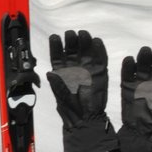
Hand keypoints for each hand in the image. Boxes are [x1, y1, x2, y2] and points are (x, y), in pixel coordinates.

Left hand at [44, 29, 116, 151]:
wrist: (85, 118)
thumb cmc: (70, 107)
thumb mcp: (60, 95)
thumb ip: (57, 83)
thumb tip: (51, 73)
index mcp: (61, 71)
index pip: (57, 55)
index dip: (56, 46)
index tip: (54, 37)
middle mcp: (73, 67)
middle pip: (71, 50)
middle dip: (70, 41)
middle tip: (70, 34)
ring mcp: (87, 68)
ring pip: (85, 51)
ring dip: (83, 42)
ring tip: (81, 34)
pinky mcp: (100, 71)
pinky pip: (100, 58)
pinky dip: (99, 49)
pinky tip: (96, 42)